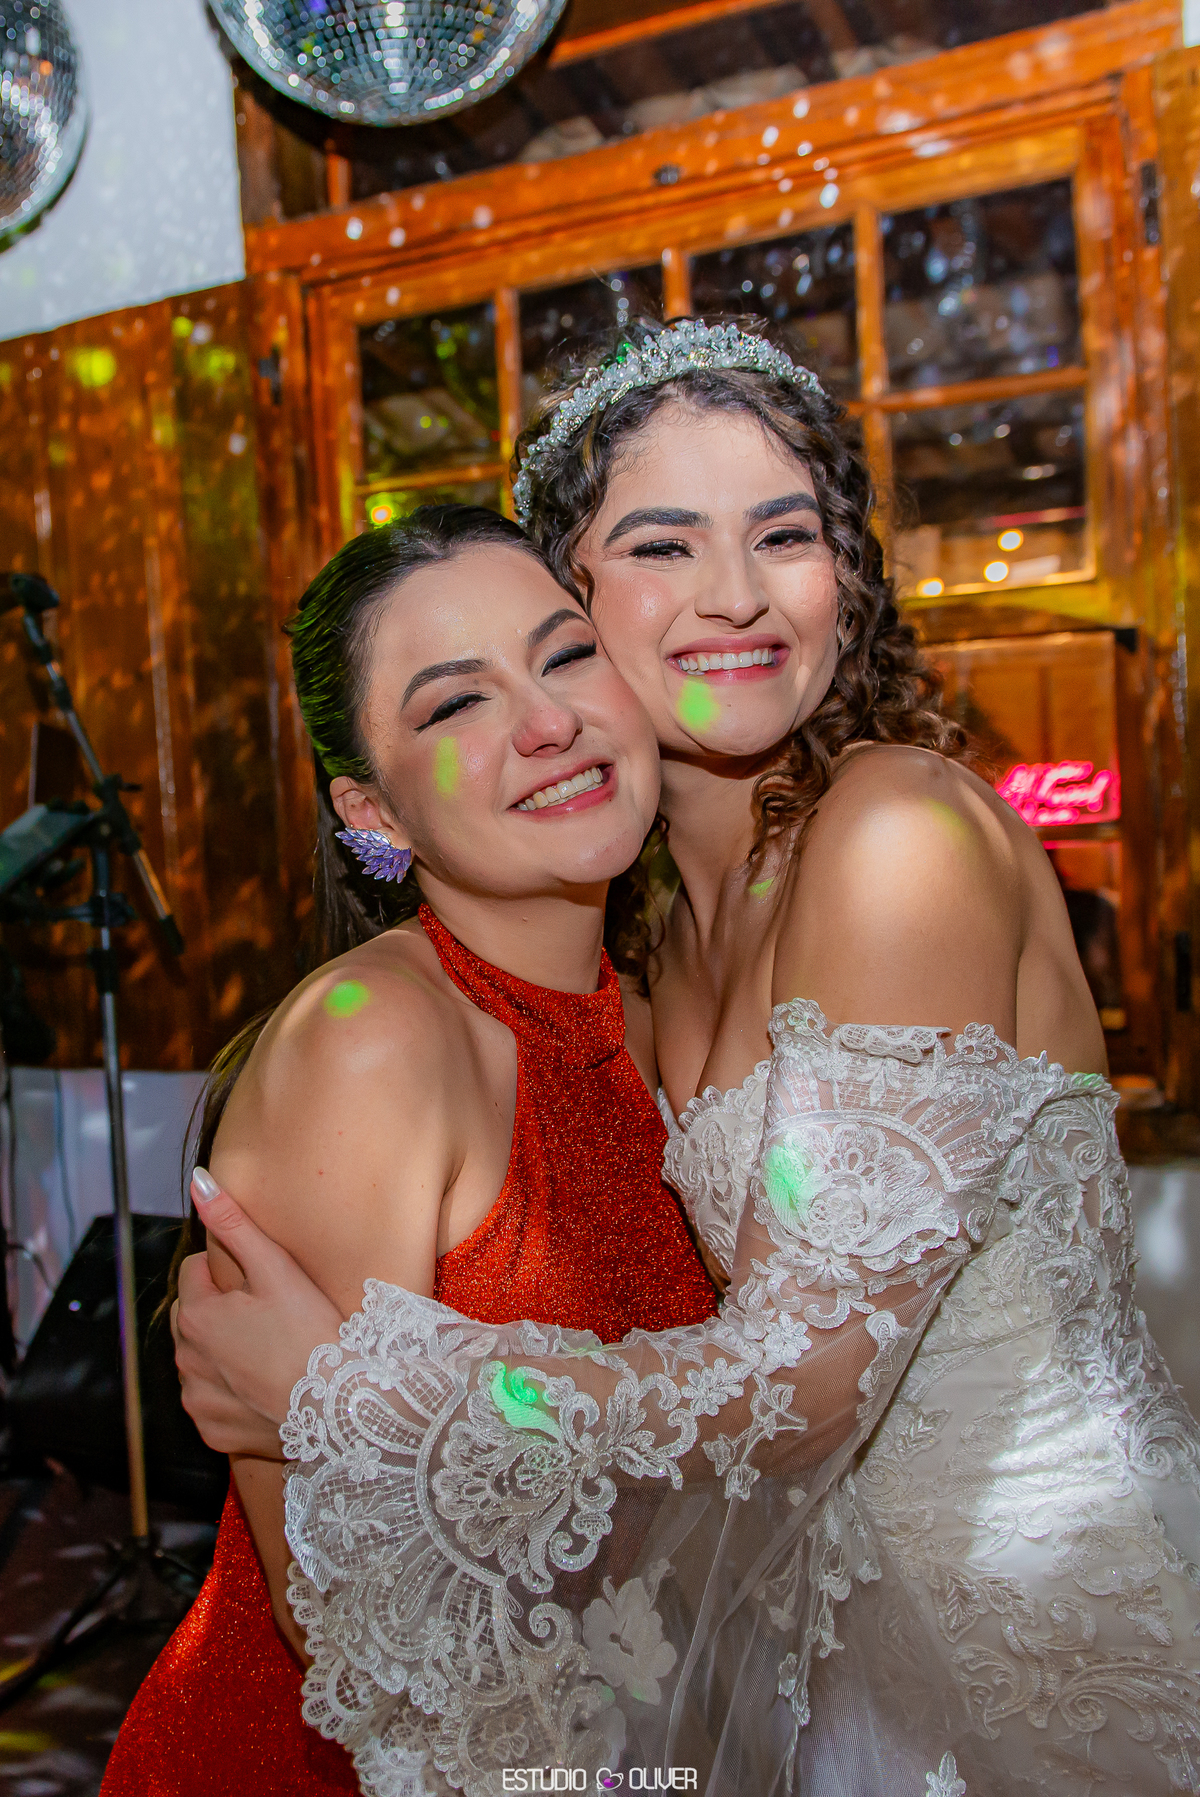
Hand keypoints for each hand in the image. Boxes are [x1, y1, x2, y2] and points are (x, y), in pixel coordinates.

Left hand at [171, 1169, 343, 1450]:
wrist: (342, 1407)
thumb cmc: (312, 1331)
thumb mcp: (276, 1268)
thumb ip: (233, 1223)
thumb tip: (197, 1180)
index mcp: (196, 1315)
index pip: (195, 1272)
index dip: (232, 1272)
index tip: (266, 1285)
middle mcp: (185, 1361)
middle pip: (194, 1317)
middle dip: (222, 1311)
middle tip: (272, 1317)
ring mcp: (198, 1401)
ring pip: (202, 1360)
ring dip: (224, 1353)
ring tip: (272, 1352)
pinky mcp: (213, 1433)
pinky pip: (214, 1403)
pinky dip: (233, 1395)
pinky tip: (267, 1387)